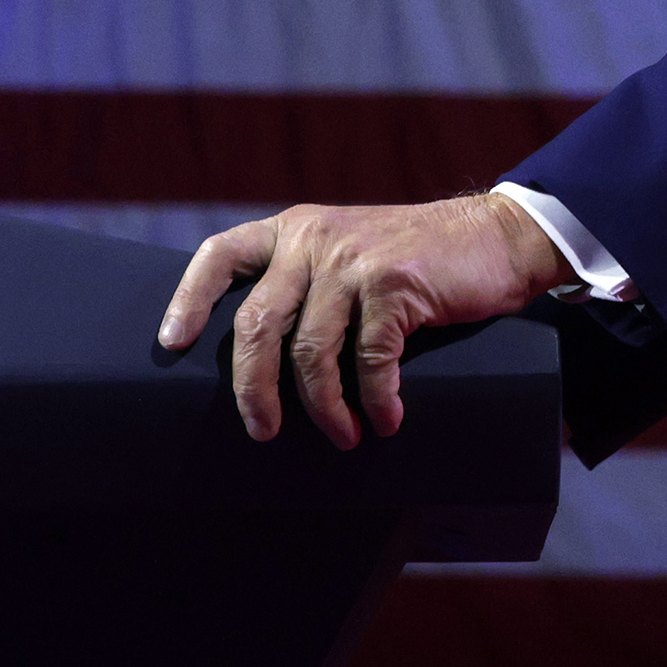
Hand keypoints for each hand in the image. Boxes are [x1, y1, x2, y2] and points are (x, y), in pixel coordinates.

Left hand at [156, 194, 574, 449]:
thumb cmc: (415, 260)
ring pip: (311, 351)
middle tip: (263, 432)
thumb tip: (260, 361)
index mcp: (295, 230)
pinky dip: (375, 400)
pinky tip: (385, 420)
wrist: (495, 238)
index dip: (189, 299)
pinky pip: (370, 359)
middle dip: (252, 389)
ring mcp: (354, 260)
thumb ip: (306, 283)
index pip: (222, 254)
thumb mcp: (348, 252)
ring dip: (323, 408)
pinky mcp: (396, 284)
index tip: (171, 345)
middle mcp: (315, 239)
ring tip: (342, 436)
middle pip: (257, 323)